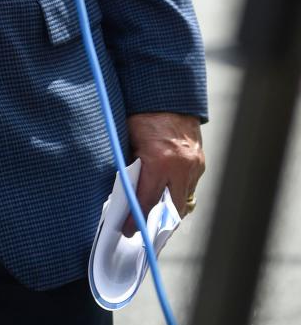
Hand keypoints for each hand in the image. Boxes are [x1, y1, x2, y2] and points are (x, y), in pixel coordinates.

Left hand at [124, 112, 204, 234]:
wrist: (168, 93)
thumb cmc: (143, 113)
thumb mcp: (129, 141)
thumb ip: (130, 167)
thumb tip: (125, 191)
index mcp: (160, 161)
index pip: (147, 200)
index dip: (136, 218)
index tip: (129, 230)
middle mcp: (181, 167)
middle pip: (172, 209)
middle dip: (158, 223)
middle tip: (144, 231)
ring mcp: (194, 164)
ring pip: (184, 199)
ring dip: (170, 209)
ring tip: (155, 218)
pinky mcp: (199, 160)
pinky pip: (190, 185)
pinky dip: (179, 192)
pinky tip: (168, 195)